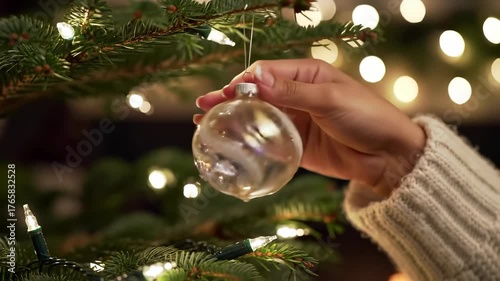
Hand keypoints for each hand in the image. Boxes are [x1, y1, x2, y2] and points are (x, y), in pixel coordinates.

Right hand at [194, 59, 425, 196]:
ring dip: (233, 119)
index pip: (265, 73)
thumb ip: (292, 91)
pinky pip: (267, 138)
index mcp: (307, 75)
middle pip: (256, 94)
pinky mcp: (295, 142)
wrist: (388, 157)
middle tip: (204, 108)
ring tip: (205, 123)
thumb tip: (255, 78)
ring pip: (257, 116)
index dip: (242, 82)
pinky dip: (248, 139)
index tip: (224, 95)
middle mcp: (297, 94)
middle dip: (229, 99)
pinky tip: (230, 141)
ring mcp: (295, 119)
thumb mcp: (330, 100)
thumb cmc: (367, 118)